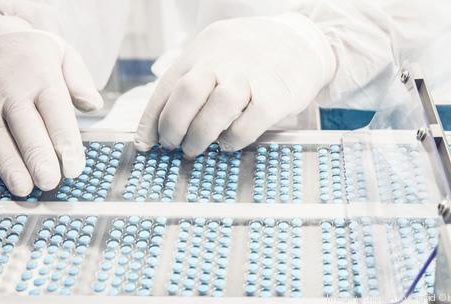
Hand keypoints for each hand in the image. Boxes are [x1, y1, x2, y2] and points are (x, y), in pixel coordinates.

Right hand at [0, 17, 102, 195]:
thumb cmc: (34, 53)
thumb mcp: (63, 54)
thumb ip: (80, 81)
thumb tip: (94, 106)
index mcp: (42, 78)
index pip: (56, 114)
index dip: (65, 143)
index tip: (74, 168)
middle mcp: (11, 91)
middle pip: (26, 128)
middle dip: (38, 158)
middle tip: (49, 182)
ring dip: (9, 165)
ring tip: (23, 189)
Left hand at [135, 13, 333, 156]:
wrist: (304, 42)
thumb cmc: (256, 55)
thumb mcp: (219, 53)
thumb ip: (194, 79)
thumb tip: (161, 123)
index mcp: (205, 48)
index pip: (169, 84)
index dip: (152, 118)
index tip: (146, 142)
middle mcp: (225, 58)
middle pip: (188, 92)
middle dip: (173, 126)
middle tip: (172, 145)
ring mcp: (252, 74)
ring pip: (217, 107)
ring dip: (199, 135)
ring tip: (195, 148)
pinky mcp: (277, 93)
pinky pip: (248, 122)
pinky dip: (233, 139)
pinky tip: (228, 143)